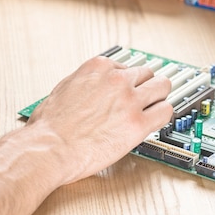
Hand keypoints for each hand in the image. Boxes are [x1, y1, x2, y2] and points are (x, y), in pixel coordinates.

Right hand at [27, 56, 171, 183]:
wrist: (50, 147)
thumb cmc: (49, 125)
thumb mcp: (63, 88)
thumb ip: (84, 82)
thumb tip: (92, 86)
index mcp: (98, 68)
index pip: (126, 67)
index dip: (127, 81)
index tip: (128, 88)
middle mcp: (117, 79)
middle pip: (147, 74)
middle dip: (146, 85)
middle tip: (146, 96)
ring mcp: (130, 100)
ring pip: (162, 87)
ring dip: (159, 96)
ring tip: (156, 105)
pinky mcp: (138, 123)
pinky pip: (164, 111)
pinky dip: (162, 114)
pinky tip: (156, 120)